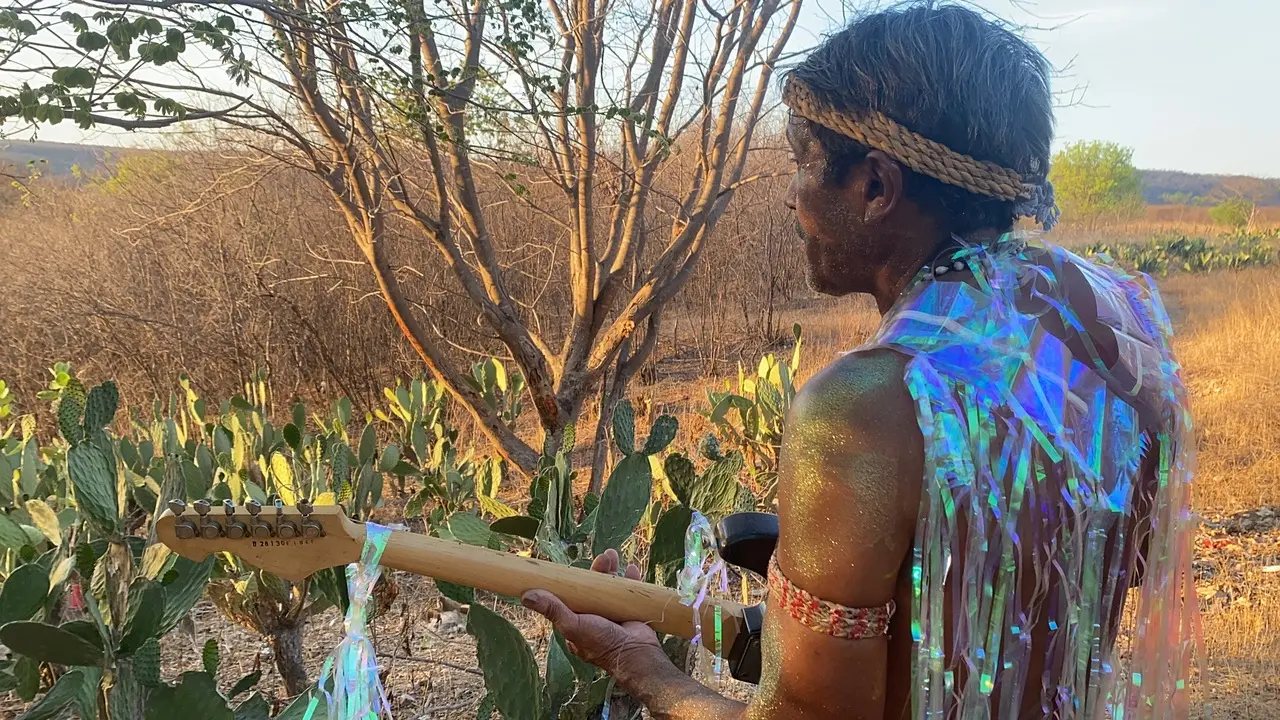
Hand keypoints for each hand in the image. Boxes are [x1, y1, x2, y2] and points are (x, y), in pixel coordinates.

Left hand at [521, 549, 665, 677]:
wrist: (637, 654)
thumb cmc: (602, 643)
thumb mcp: (573, 626)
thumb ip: (553, 610)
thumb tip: (526, 596)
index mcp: (577, 621)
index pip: (572, 596)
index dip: (573, 580)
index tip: (575, 567)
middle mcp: (594, 617)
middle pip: (594, 587)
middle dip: (598, 571)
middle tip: (603, 557)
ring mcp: (613, 614)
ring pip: (611, 586)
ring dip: (612, 570)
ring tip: (613, 556)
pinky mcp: (630, 612)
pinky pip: (629, 591)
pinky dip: (630, 579)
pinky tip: (631, 569)